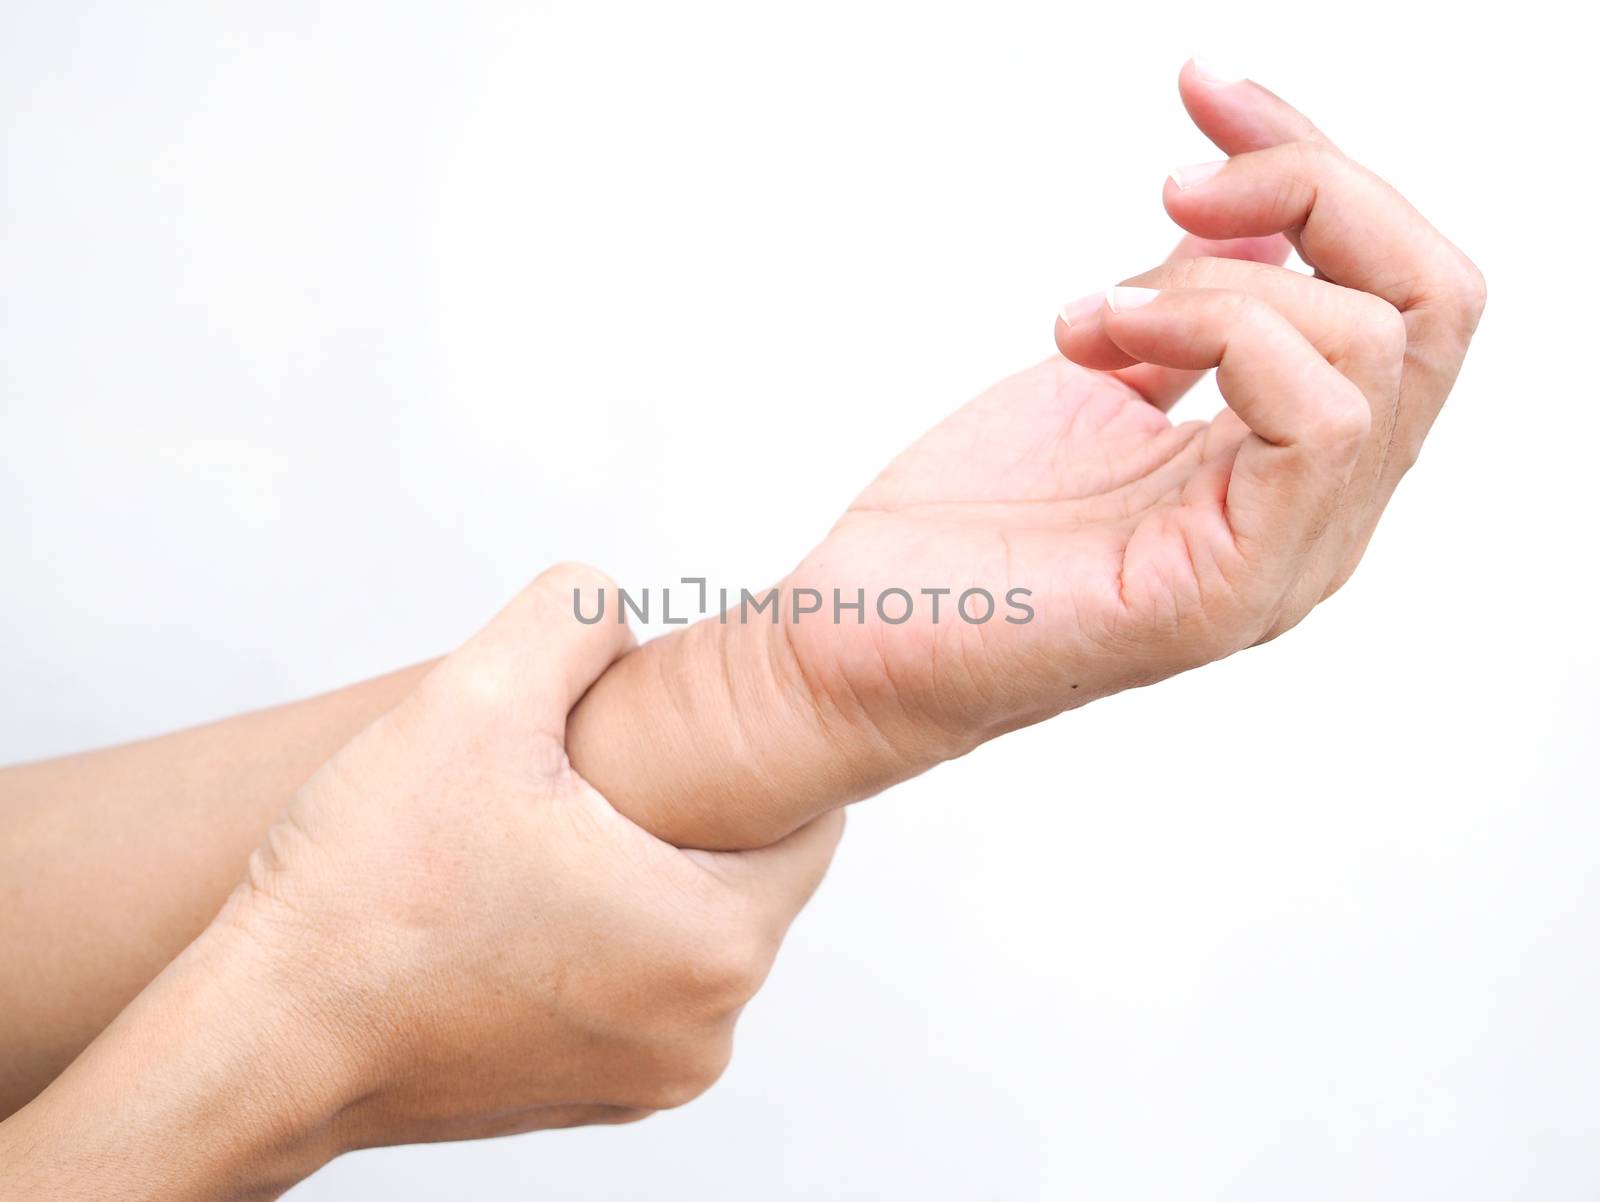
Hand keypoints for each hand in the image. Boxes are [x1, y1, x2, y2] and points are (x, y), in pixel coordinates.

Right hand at [218, 565, 841, 1147]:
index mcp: (712, 941)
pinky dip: (601, 934)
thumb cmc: (360, 905)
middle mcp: (703, 1029)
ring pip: (689, 927)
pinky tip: (519, 896)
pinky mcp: (594, 1094)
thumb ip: (572, 612)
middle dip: (687, 806)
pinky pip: (636, 983)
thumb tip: (614, 606)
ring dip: (640, 870)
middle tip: (590, 768)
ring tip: (543, 833)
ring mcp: (649, 1074)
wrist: (258, 1045)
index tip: (694, 722)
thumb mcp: (471, 699)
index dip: (757, 752)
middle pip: (749, 871)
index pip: (812, 817)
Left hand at [778, 61, 1484, 782]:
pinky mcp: (1230, 593)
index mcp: (1298, 461)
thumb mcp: (1104, 369)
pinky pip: (1320, 422)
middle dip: (1313, 190)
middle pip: (1432, 303)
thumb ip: (1198, 303)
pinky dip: (1215, 332)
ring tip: (1092, 314)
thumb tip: (1260, 214)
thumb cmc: (967, 519)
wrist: (865, 630)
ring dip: (1218, 284)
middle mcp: (1319, 513)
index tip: (1207, 98)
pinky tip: (1098, 339)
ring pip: (1376, 349)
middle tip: (1174, 185)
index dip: (1323, 166)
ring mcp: (1287, 559)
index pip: (1400, 290)